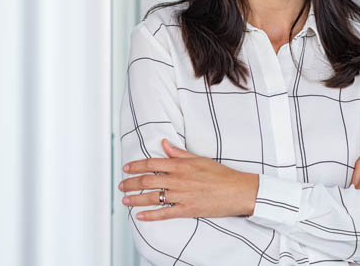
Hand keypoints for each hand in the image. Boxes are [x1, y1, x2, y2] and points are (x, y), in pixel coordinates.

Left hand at [118, 139, 258, 220]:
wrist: (238, 191)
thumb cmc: (221, 174)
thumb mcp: (199, 158)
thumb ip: (179, 153)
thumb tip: (164, 143)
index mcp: (181, 165)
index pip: (152, 164)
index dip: (136, 166)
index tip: (126, 168)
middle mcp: (179, 179)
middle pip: (147, 181)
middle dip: (131, 183)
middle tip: (121, 185)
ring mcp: (182, 196)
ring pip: (153, 197)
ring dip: (136, 199)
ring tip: (125, 200)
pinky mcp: (187, 210)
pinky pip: (164, 214)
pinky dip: (151, 215)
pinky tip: (140, 216)